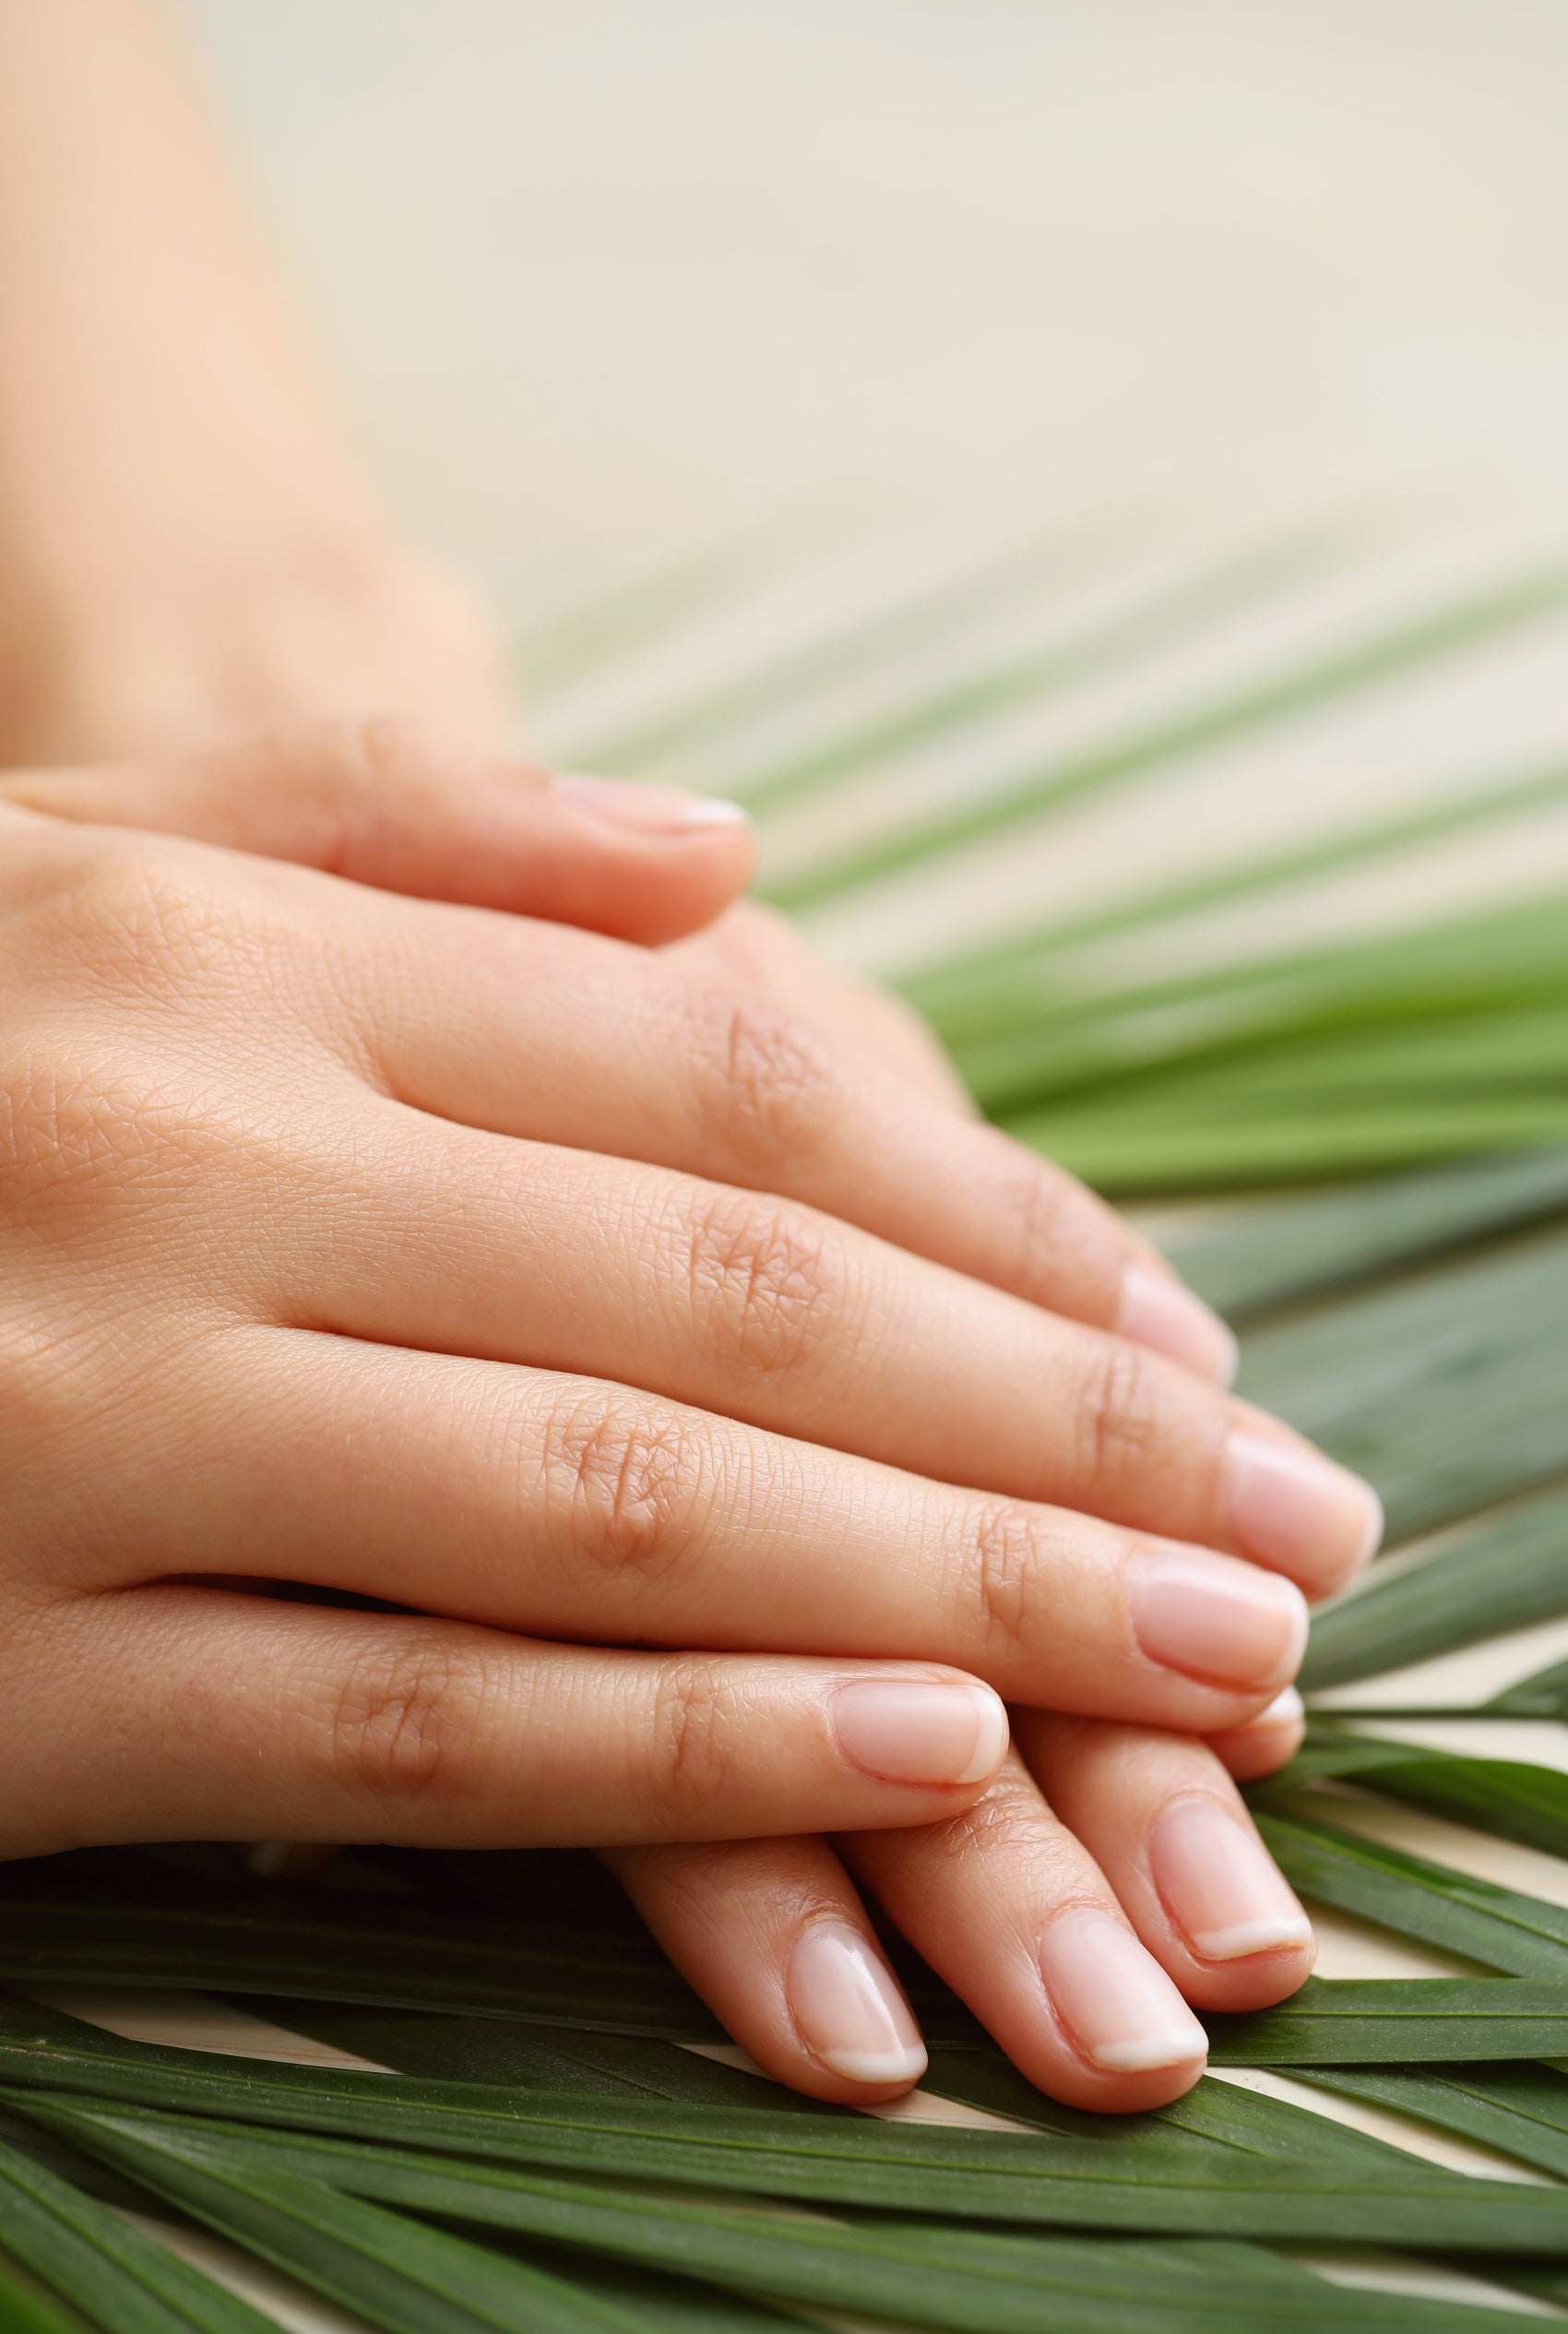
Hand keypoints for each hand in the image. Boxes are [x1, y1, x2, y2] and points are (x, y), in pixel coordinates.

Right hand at [0, 730, 1369, 2108]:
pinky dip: (677, 1748)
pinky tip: (905, 1760)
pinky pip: (404, 1726)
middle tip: (1283, 1533)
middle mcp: (179, 1159)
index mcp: (224, 959)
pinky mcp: (5, 1676)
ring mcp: (90, 1416)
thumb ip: (402, 843)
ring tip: (1182, 1665)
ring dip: (938, 1602)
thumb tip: (731, 857)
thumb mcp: (89, 867)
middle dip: (1044, 1435)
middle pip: (722, 1297)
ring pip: (610, 1511)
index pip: (710, 1081)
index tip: (1183, 1338)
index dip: (988, 1222)